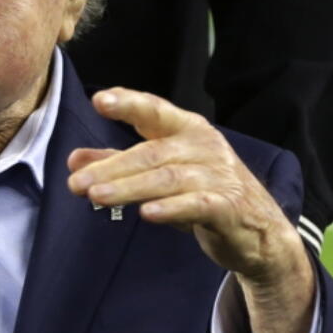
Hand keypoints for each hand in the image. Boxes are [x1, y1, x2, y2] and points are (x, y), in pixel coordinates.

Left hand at [67, 88, 313, 332]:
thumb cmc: (203, 192)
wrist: (259, 232)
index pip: (154, 110)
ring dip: (128, 187)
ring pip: (166, 179)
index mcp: (186, 129)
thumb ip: (118, 164)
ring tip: (95, 196)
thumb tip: (74, 160)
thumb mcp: (159, 174)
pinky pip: (196, 204)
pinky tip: (147, 214)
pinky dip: (171, 209)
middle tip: (76, 182)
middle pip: (150, 153)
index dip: (128, 103)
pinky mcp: (228, 206)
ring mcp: (218, 175)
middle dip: (110, 168)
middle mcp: (203, 146)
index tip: (99, 100)